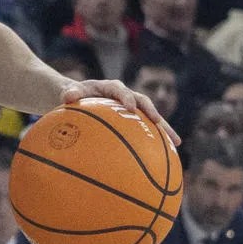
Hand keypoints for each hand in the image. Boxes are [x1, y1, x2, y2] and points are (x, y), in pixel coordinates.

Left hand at [60, 81, 178, 147]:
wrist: (81, 96)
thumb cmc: (74, 95)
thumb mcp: (69, 93)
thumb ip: (70, 93)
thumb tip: (67, 97)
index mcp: (110, 88)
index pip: (120, 90)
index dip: (126, 97)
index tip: (130, 106)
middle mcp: (125, 96)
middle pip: (143, 102)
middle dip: (151, 111)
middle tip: (158, 121)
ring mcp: (132, 108)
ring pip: (150, 117)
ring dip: (163, 129)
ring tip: (175, 142)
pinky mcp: (134, 120)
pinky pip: (147, 130)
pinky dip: (157, 141)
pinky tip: (167, 155)